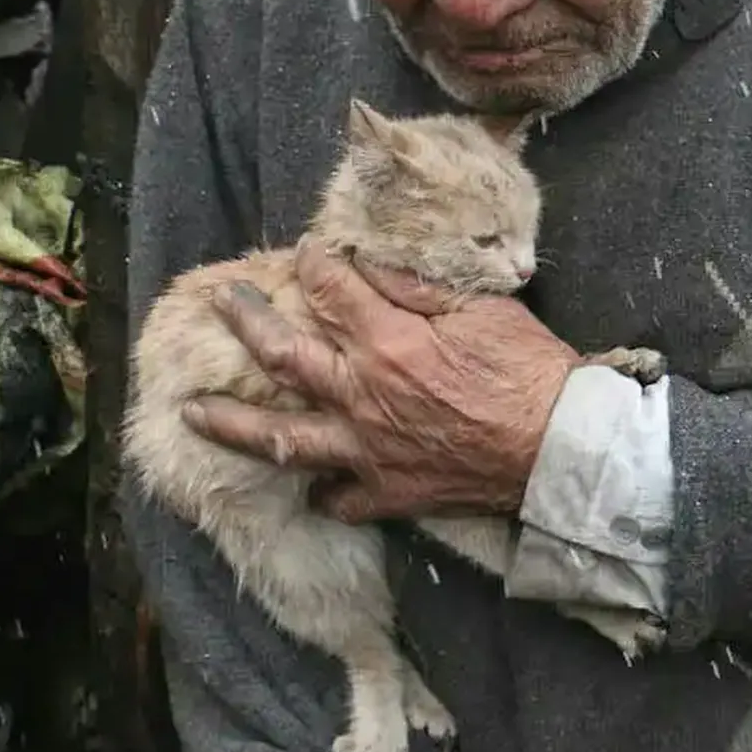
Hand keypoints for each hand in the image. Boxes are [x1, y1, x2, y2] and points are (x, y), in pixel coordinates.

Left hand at [184, 245, 577, 520]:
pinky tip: (308, 482)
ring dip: (232, 424)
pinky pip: (337, 498)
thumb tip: (366, 262)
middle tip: (221, 303)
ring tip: (192, 413)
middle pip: (282, 355)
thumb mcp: (479, 307)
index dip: (312, 263)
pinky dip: (319, 490)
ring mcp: (367, 450)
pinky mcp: (387, 492)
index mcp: (387, 341)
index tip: (305, 252)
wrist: (558, 449)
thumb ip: (415, 286)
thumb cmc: (528, 369)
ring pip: (282, 439)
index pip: (329, 289)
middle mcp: (362, 395)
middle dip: (246, 322)